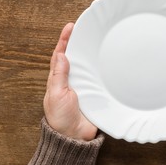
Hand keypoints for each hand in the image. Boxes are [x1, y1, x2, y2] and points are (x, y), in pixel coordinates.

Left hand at [43, 23, 96, 140]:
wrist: (74, 136)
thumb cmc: (61, 118)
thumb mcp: (56, 94)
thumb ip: (59, 75)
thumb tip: (61, 55)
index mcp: (58, 79)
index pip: (60, 55)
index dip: (64, 40)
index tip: (70, 27)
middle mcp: (72, 80)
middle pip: (76, 57)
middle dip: (80, 43)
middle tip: (87, 29)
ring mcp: (84, 86)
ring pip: (88, 66)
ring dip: (92, 55)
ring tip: (98, 40)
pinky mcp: (96, 93)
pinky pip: (100, 79)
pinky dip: (104, 70)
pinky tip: (109, 62)